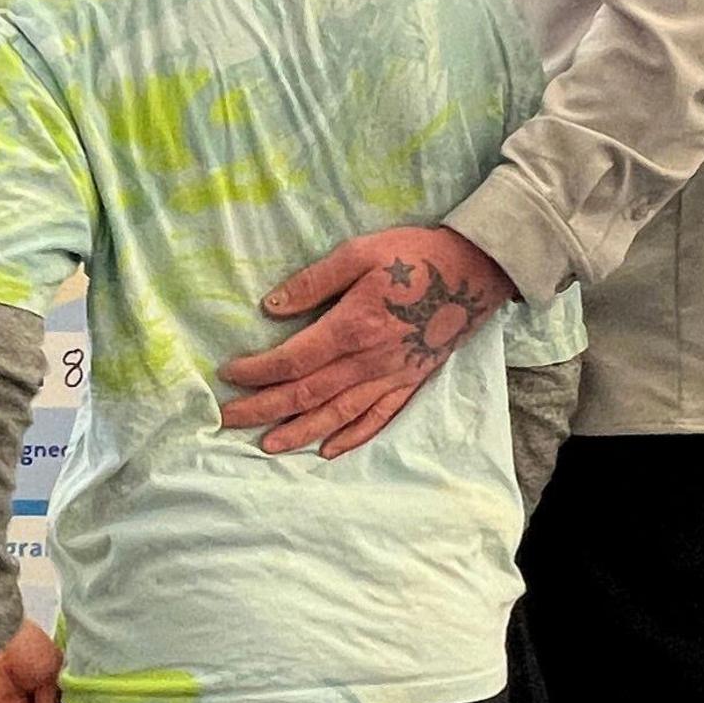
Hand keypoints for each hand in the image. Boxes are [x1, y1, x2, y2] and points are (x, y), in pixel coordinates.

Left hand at [217, 226, 517, 456]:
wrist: (475, 272)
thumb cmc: (415, 256)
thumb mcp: (359, 253)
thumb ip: (314, 282)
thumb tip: (271, 308)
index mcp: (352, 328)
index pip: (293, 360)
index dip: (257, 371)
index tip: (229, 374)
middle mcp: (369, 361)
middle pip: (307, 394)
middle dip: (264, 409)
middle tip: (228, 419)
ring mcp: (391, 377)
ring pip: (337, 414)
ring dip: (300, 432)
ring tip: (268, 445)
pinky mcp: (410, 382)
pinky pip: (378, 418)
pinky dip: (352, 436)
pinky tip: (330, 450)